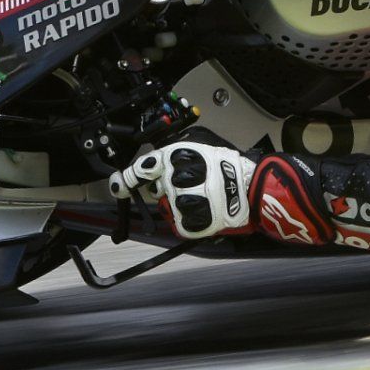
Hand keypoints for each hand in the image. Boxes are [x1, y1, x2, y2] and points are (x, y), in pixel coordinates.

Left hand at [107, 139, 255, 239]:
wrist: (251, 189)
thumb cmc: (229, 167)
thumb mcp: (200, 147)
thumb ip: (173, 156)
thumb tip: (150, 167)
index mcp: (179, 154)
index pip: (143, 168)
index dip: (127, 178)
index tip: (119, 185)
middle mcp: (178, 176)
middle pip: (157, 189)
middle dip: (165, 189)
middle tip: (183, 186)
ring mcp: (184, 200)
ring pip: (170, 205)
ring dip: (181, 203)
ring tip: (203, 196)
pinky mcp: (192, 221)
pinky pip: (181, 222)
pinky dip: (191, 218)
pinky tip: (205, 208)